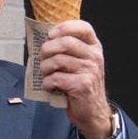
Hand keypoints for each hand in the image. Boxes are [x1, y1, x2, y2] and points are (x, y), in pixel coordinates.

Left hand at [38, 20, 112, 138]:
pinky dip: (47, 83)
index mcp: (94, 47)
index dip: (65, 27)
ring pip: (57, 60)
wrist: (92, 111)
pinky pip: (56, 78)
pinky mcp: (82, 85)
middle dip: (47, 49)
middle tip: (43, 58)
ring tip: (47, 75)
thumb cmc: (79, 85)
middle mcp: (95, 57)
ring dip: (45, 68)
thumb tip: (43, 40)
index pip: (84, 27)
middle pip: (65, 42)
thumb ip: (67, 51)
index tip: (51, 34)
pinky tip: (50, 86)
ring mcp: (90, 70)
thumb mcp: (78, 64)